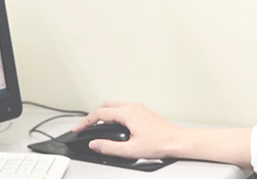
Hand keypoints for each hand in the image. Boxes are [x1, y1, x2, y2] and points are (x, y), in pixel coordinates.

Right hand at [71, 101, 185, 159]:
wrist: (177, 141)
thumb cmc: (160, 143)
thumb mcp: (130, 150)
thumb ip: (109, 147)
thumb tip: (95, 144)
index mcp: (128, 113)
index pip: (100, 113)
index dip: (86, 122)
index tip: (78, 128)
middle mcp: (133, 107)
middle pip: (106, 105)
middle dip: (93, 115)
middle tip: (85, 126)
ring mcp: (139, 108)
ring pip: (115, 105)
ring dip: (103, 113)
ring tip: (96, 126)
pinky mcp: (144, 112)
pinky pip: (123, 108)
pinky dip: (113, 114)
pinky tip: (114, 124)